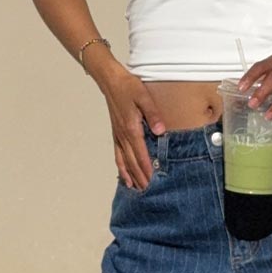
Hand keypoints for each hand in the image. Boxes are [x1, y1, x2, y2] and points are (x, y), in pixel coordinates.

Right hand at [101, 67, 166, 189]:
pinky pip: (118, 155)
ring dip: (131, 176)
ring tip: (138, 189)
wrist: (111, 81)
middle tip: (149, 191)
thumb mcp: (144, 97)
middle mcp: (123, 136)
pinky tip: (124, 177)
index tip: (153, 181)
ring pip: (124, 162)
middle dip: (141, 177)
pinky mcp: (116, 134)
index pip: (141, 154)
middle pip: (132, 162)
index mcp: (131, 128)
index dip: (147, 168)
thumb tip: (160, 130)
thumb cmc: (128, 87)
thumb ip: (152, 114)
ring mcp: (118, 136)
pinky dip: (121, 168)